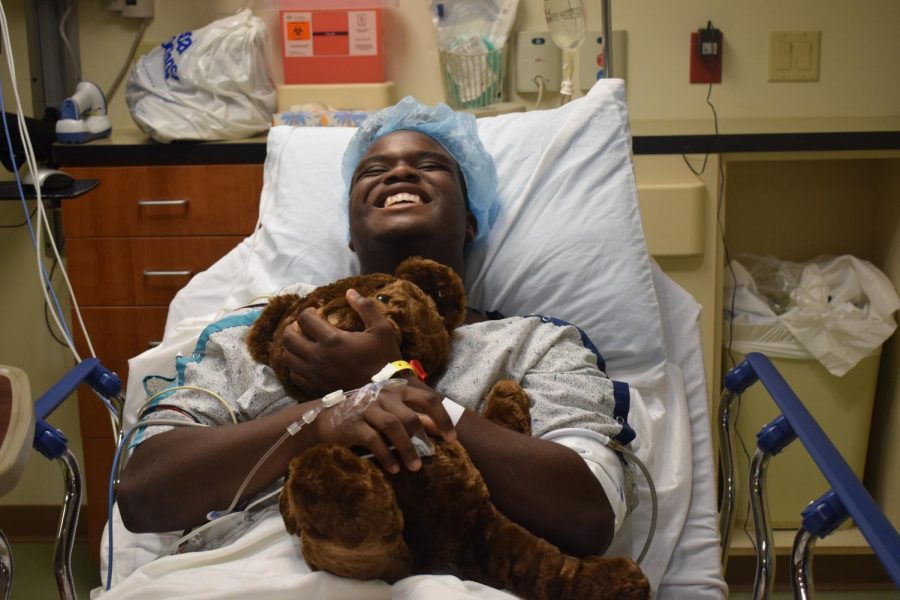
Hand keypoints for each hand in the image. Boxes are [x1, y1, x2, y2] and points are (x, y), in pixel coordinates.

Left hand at [281, 288, 400, 397]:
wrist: (385, 394)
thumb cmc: (385, 360)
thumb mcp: (382, 329)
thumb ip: (366, 308)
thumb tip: (350, 292)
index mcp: (333, 340)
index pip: (305, 319)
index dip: (307, 311)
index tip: (314, 311)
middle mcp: (318, 358)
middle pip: (288, 338)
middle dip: (292, 328)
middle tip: (302, 327)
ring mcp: (314, 375)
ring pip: (287, 358)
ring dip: (291, 348)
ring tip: (302, 344)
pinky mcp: (314, 389)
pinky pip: (294, 375)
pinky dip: (295, 366)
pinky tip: (306, 362)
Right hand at [311, 379, 456, 472]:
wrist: (326, 418)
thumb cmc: (365, 415)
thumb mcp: (389, 411)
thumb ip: (412, 416)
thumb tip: (439, 429)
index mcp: (396, 390)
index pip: (426, 399)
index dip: (442, 418)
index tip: (452, 438)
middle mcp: (382, 395)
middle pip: (410, 415)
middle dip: (424, 438)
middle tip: (433, 455)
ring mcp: (366, 408)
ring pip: (393, 427)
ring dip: (407, 449)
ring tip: (415, 467)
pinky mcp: (353, 424)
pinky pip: (373, 440)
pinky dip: (387, 456)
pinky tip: (394, 469)